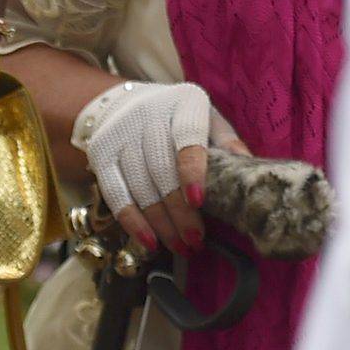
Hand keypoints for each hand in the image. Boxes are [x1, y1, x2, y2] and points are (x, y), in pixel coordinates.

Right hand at [72, 80, 247, 256]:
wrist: (127, 105)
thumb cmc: (180, 120)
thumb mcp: (208, 121)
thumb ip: (227, 143)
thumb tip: (249, 172)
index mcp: (183, 102)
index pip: (187, 135)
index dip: (192, 169)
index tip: (199, 201)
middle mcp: (147, 113)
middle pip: (161, 168)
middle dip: (179, 211)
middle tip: (196, 241)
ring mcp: (120, 133)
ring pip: (139, 185)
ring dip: (161, 223)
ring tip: (181, 247)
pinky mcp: (100, 153)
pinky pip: (114, 193)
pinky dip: (132, 222)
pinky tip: (150, 242)